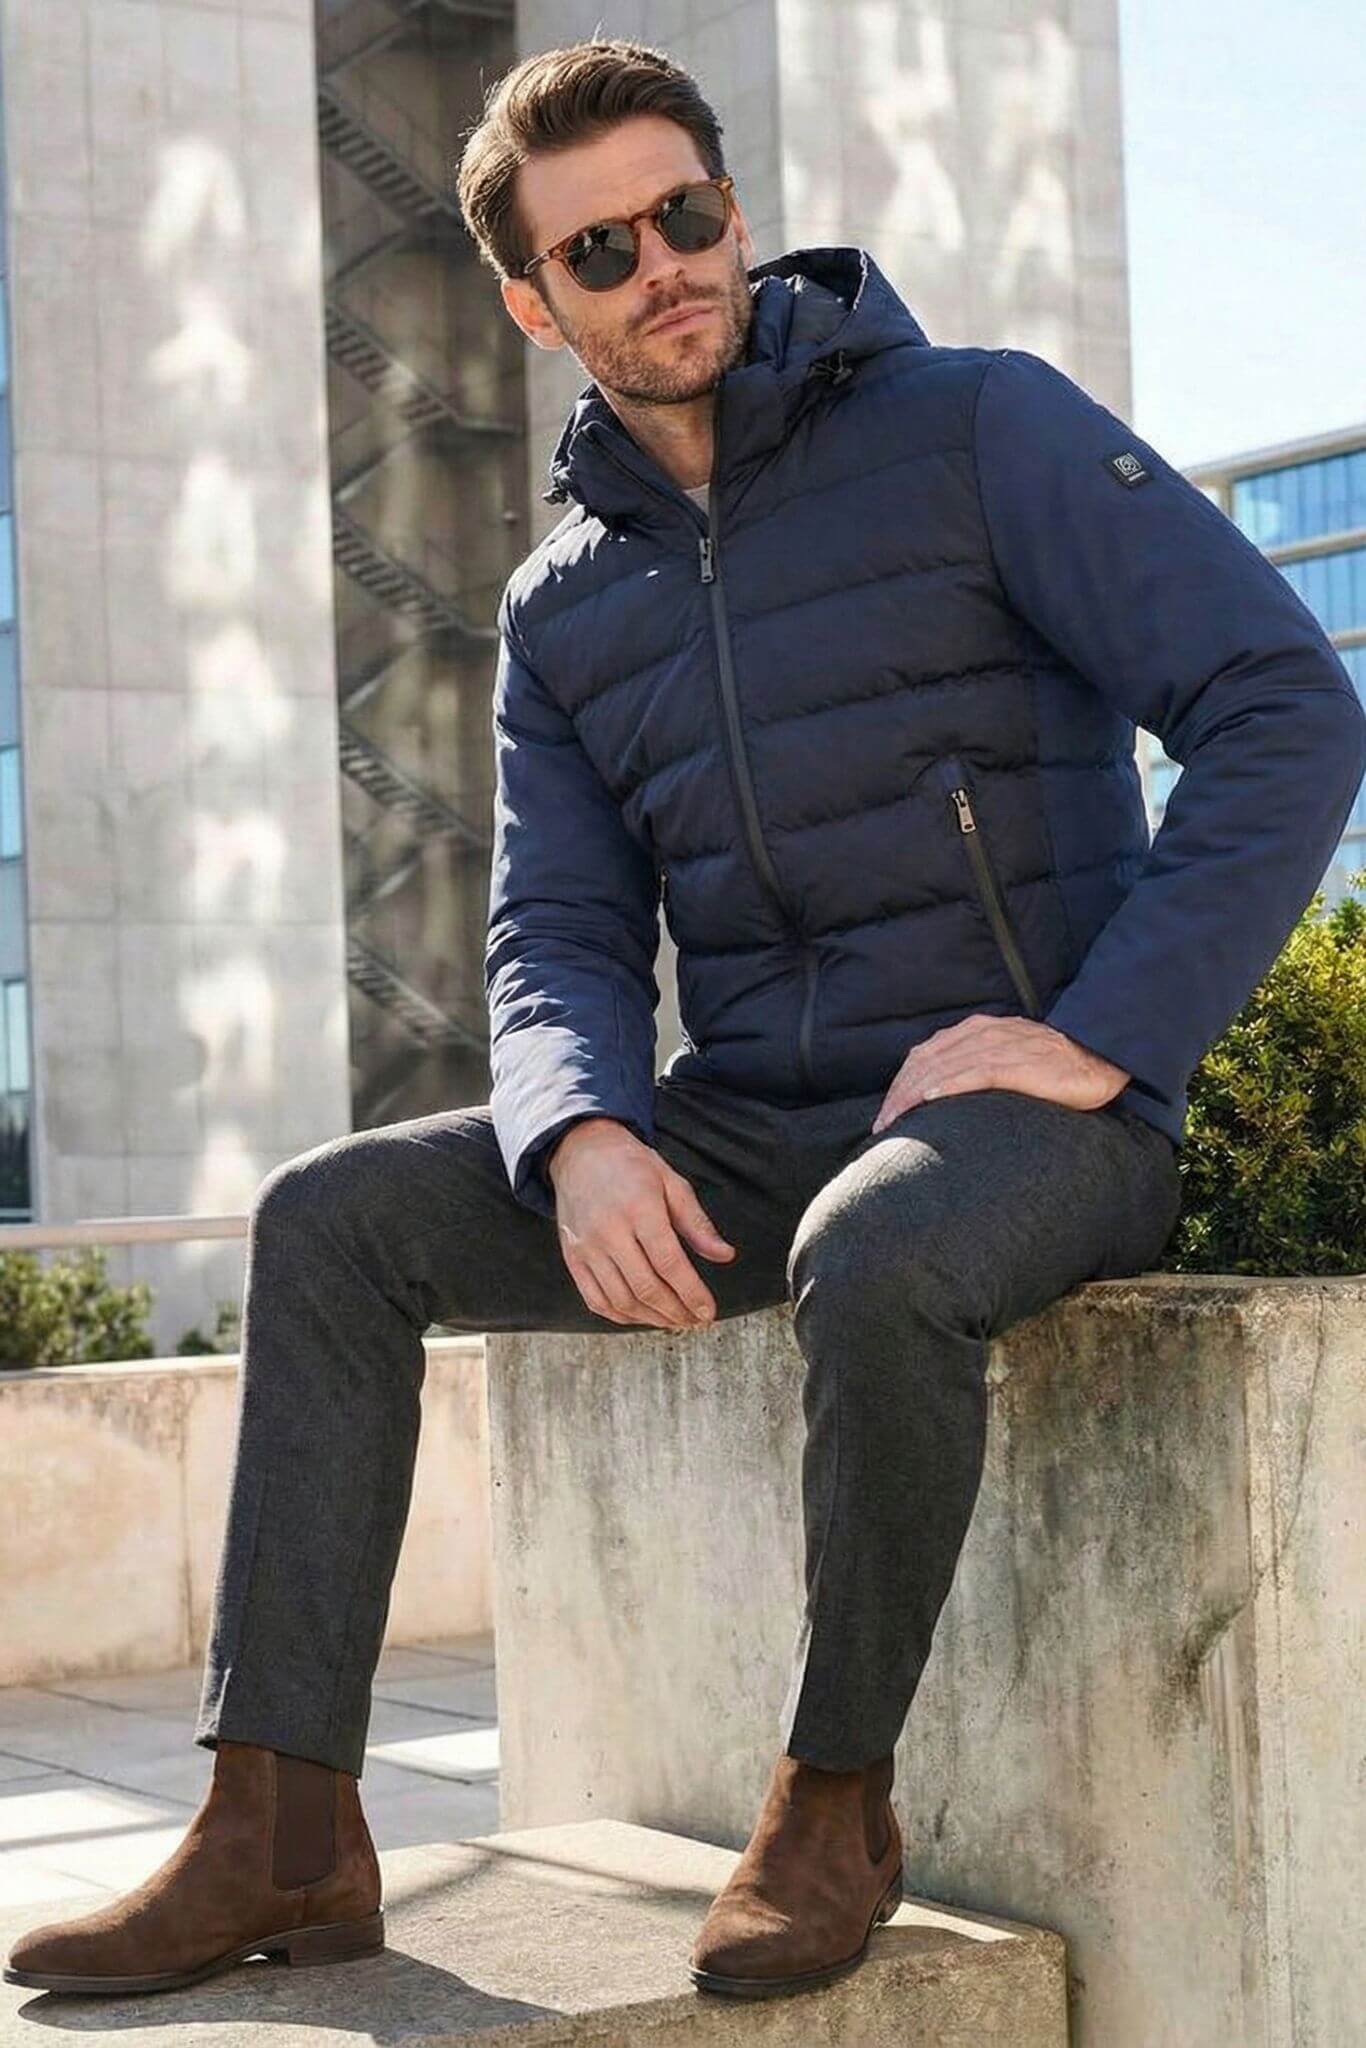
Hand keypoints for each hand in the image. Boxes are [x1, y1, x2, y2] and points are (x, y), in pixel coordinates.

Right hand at [547, 1119, 736, 1328]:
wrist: (580, 1153)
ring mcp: (587, 1247)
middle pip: (646, 1287)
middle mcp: (609, 1231)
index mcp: (639, 1208)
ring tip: (675, 1321)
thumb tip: (725, 1255)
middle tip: (696, 1320)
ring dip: (652, 1318)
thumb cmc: (631, 1166)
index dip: (692, 1294)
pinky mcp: (573, 1258)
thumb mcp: (672, 1183)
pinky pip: (596, 1300)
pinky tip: (643, 1315)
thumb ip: (697, 1223)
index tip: (709, 1311)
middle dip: (677, 1312)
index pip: (670, 1264)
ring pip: (621, 1300)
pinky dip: (621, 1316)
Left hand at [870, 1014, 1129, 1132]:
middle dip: (899, 1094)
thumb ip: (977, 1067)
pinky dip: (950, 1085)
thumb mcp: (1008, 1058)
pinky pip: (977, 1072)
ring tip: (896, 1120)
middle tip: (882, 1124)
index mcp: (978, 1030)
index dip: (901, 1083)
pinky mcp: (1020, 1063)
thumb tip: (943, 1096)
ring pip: (944, 1067)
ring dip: (914, 1095)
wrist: (1101, 1060)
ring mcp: (1001, 1046)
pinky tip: (930, 1099)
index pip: (925, 1055)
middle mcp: (984, 1033)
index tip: (887, 1113)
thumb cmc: (1055, 1067)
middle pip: (926, 1061)